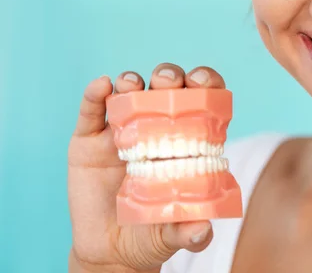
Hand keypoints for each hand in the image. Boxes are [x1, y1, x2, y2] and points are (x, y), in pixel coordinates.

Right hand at [68, 63, 226, 271]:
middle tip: (169, 83)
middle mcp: (155, 129)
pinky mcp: (89, 141)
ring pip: (129, 94)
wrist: (109, 252)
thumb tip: (203, 230)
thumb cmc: (152, 235)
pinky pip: (91, 112)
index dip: (205, 85)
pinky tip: (102, 85)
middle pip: (165, 90)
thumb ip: (189, 232)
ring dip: (132, 82)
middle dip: (169, 77)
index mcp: (184, 141)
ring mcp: (121, 132)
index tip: (203, 83)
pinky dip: (95, 95)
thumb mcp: (173, 234)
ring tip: (133, 85)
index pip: (200, 102)